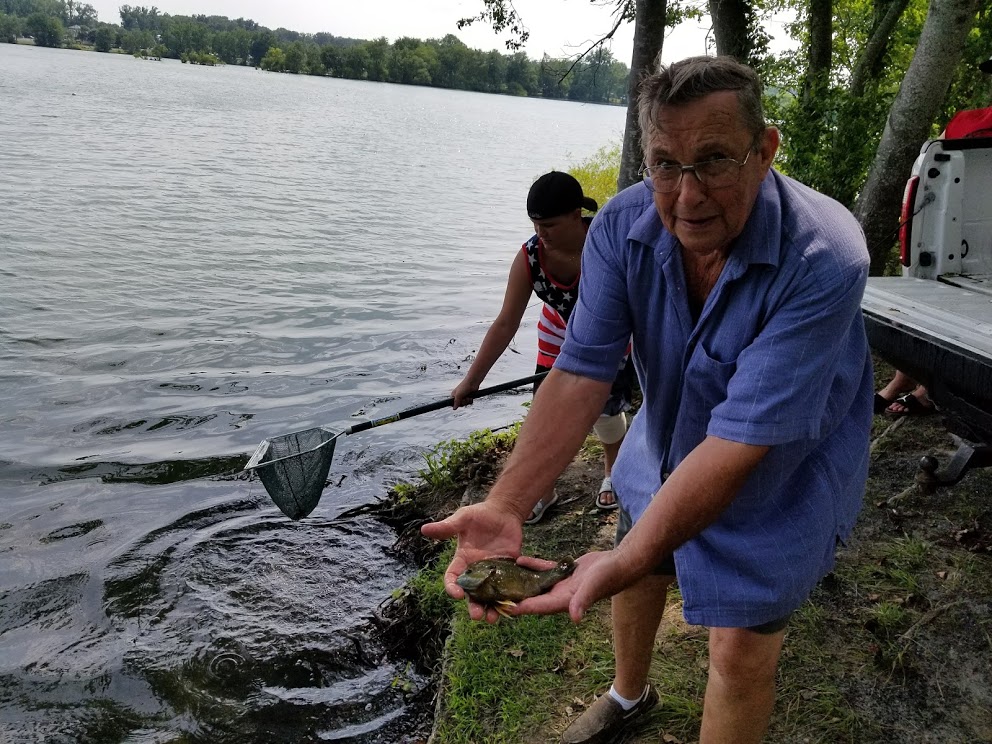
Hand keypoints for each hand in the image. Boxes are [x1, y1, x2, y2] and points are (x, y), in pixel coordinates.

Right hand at [420, 502, 522, 622]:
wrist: (504, 512)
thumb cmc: (480, 515)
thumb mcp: (463, 519)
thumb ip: (447, 527)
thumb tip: (424, 529)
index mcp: (462, 561)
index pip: (453, 578)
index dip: (452, 587)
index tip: (456, 594)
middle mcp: (476, 571)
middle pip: (471, 594)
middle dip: (473, 606)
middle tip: (476, 615)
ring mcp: (493, 573)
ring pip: (490, 596)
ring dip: (491, 608)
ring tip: (493, 618)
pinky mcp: (509, 571)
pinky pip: (508, 588)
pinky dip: (509, 598)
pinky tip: (512, 606)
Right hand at [451, 378, 480, 409]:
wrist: (473, 382)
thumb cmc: (464, 386)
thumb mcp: (458, 395)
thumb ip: (456, 402)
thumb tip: (454, 409)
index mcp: (454, 395)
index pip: (453, 404)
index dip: (456, 404)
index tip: (459, 402)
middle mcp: (458, 397)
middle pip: (460, 405)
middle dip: (463, 402)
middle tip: (464, 398)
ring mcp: (464, 397)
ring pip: (465, 404)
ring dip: (467, 401)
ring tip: (468, 397)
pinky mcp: (469, 397)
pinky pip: (469, 403)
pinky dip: (470, 401)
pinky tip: (471, 397)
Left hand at [512, 550, 636, 621]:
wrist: (622, 563)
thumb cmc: (610, 575)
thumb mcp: (595, 586)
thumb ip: (584, 600)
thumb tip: (575, 617)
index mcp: (566, 601)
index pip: (540, 606)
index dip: (523, 607)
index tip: (505, 608)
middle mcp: (562, 595)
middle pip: (535, 598)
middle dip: (517, 597)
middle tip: (496, 595)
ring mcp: (564, 584)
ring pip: (538, 584)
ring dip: (522, 581)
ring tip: (503, 577)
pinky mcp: (567, 572)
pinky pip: (546, 570)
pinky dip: (534, 566)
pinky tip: (520, 560)